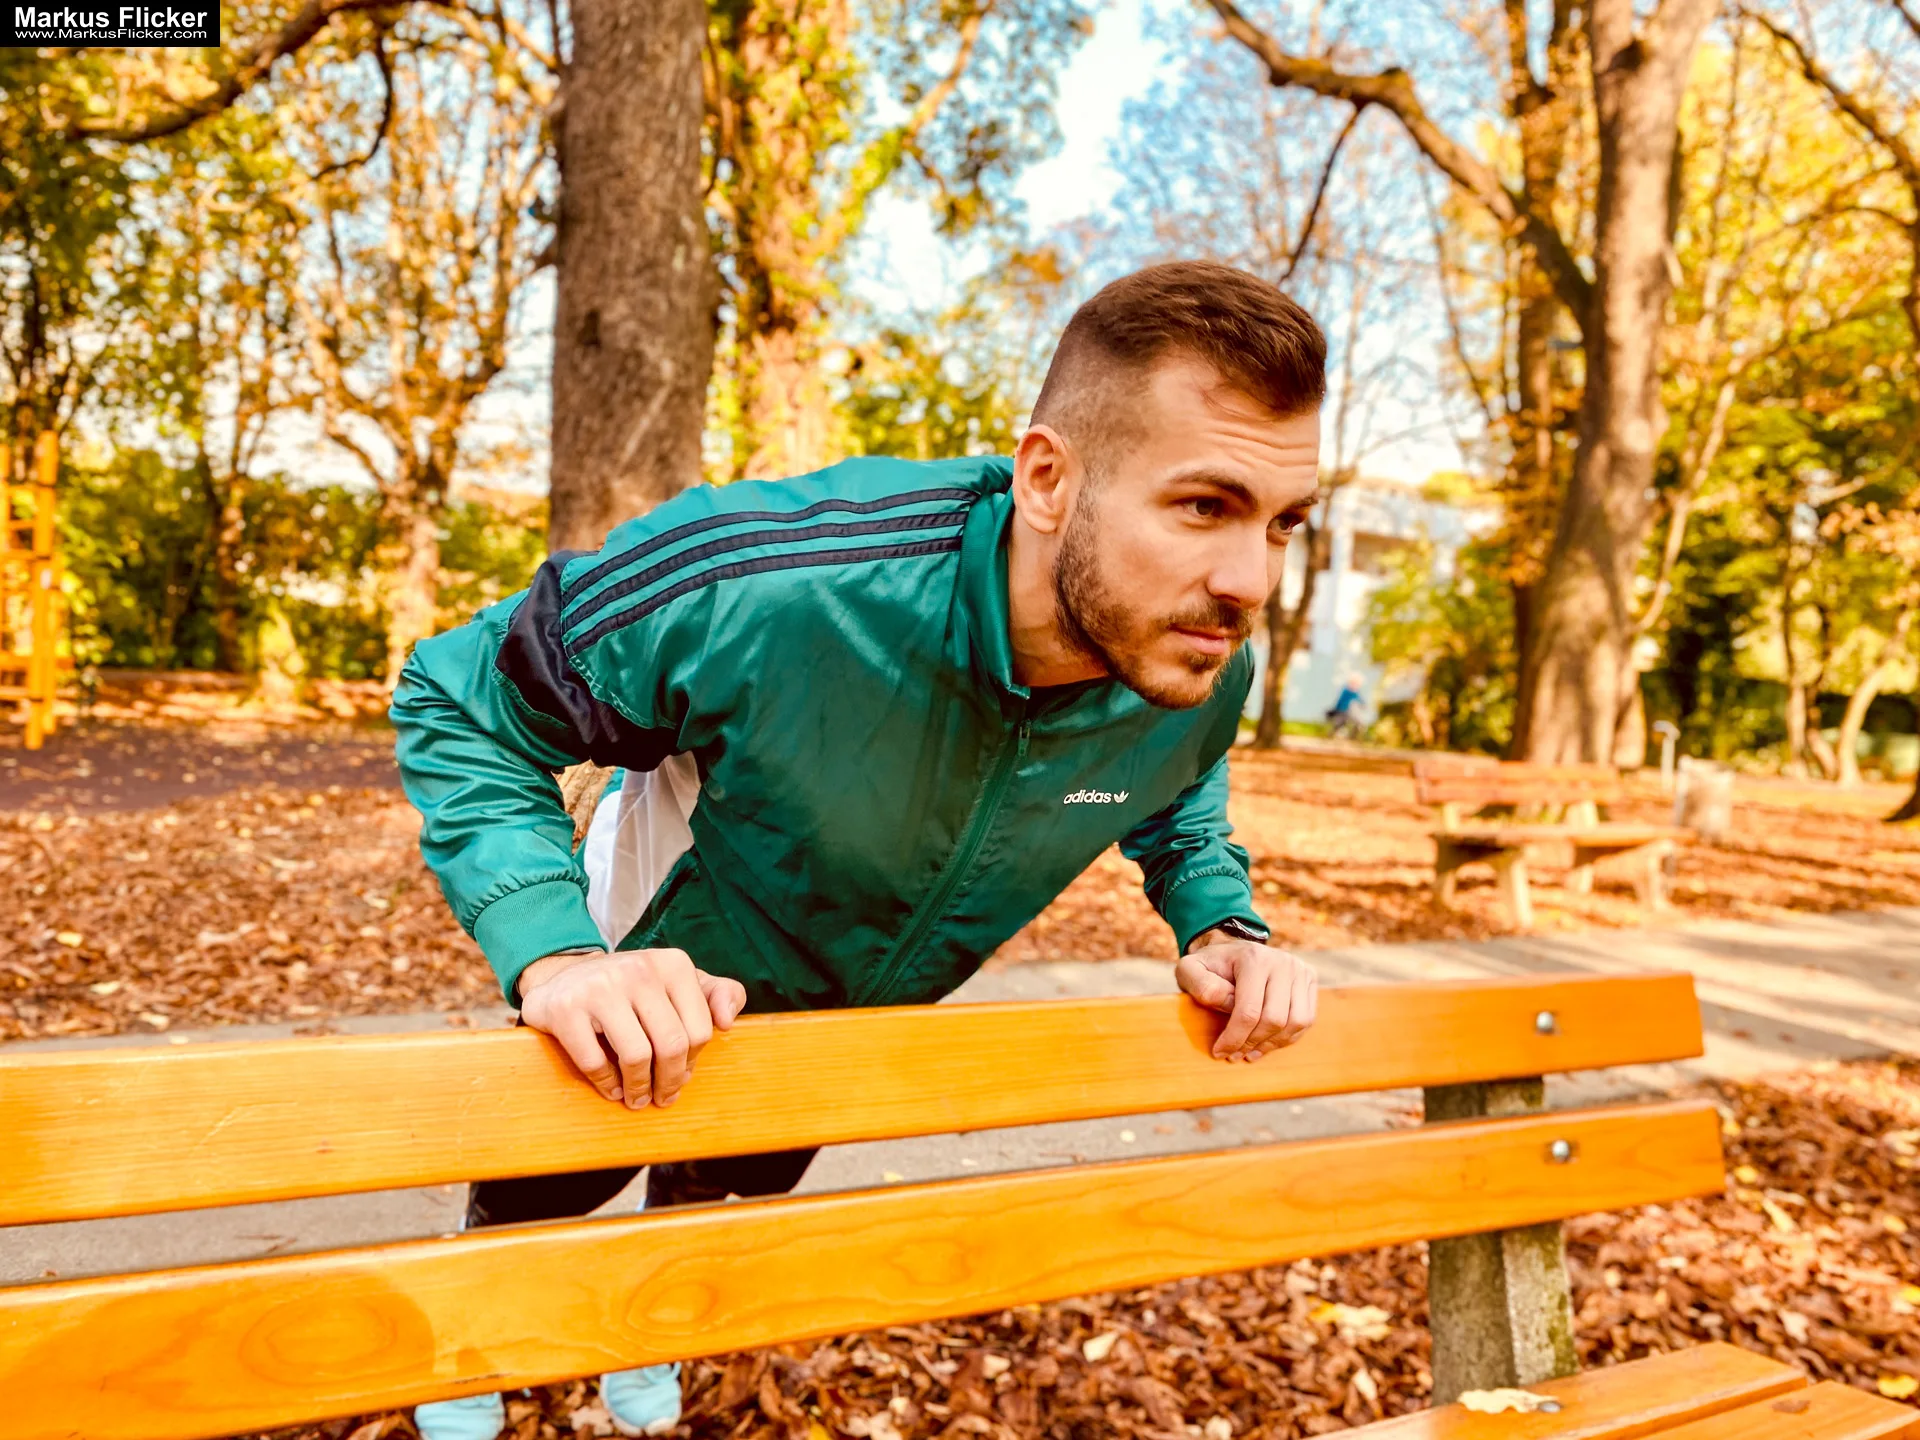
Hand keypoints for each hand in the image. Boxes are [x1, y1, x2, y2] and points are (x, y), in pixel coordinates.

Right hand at [516, 948, 747, 1107]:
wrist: (563, 980)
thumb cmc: (631, 990)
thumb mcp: (676, 982)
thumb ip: (715, 994)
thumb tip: (728, 1021)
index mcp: (672, 964)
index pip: (700, 1028)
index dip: (693, 1061)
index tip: (682, 1074)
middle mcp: (638, 969)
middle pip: (672, 1044)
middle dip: (670, 1081)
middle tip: (663, 1098)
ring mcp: (600, 987)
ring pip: (636, 1055)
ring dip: (639, 1088)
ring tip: (637, 1099)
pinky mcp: (566, 1009)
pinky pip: (595, 1062)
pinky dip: (607, 1084)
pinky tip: (612, 1088)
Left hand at [1175, 929, 1317, 1061]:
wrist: (1233, 951)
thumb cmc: (1210, 966)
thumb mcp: (1190, 970)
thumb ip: (1199, 985)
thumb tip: (1227, 1002)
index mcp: (1253, 959)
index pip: (1249, 1011)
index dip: (1234, 1038)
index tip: (1219, 1052)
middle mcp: (1282, 962)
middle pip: (1275, 1019)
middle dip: (1252, 1043)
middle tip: (1234, 1055)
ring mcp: (1300, 970)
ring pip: (1295, 1022)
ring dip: (1271, 1044)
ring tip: (1249, 1052)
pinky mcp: (1309, 980)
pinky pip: (1306, 1020)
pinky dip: (1286, 1037)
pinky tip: (1265, 1043)